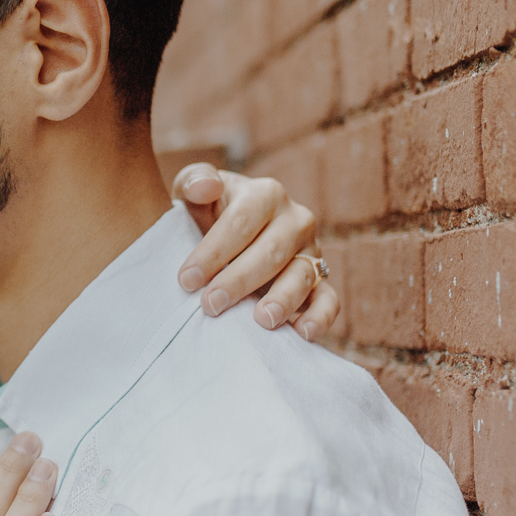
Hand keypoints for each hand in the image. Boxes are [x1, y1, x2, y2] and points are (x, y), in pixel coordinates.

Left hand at [171, 164, 340, 340]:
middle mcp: (295, 220)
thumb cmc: (207, 213)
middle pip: (271, 252)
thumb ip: (194, 181)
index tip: (186, 280)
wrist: (229, 237)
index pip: (240, 222)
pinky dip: (320, 317)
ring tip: (261, 320)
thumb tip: (206, 187)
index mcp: (265, 194)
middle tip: (210, 305)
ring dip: (283, 300)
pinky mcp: (320, 282)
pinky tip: (301, 334)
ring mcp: (311, 252)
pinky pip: (328, 300)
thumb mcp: (193, 192)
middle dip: (239, 280)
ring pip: (302, 276)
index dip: (213, 252)